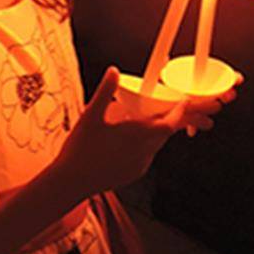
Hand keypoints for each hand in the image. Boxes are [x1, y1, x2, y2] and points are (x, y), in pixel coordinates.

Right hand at [51, 67, 229, 200]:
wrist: (69, 183)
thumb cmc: (79, 150)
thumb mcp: (90, 116)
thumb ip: (105, 92)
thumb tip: (114, 70)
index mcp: (136, 135)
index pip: (170, 124)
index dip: (180, 113)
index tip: (185, 102)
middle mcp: (143, 151)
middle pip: (166, 132)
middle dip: (175, 119)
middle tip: (184, 108)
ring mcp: (140, 165)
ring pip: (157, 143)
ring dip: (159, 131)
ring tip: (156, 119)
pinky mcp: (134, 173)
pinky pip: (147, 154)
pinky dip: (147, 143)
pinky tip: (135, 139)